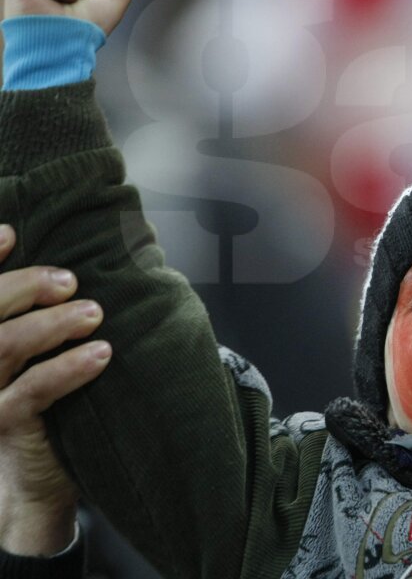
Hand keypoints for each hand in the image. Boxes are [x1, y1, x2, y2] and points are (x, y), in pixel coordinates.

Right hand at [0, 224, 109, 555]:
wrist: (33, 479)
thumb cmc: (41, 405)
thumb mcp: (34, 358)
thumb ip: (38, 316)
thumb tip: (76, 271)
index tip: (11, 233)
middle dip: (22, 286)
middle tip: (69, 280)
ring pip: (1, 347)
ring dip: (51, 324)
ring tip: (93, 313)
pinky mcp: (2, 426)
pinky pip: (32, 391)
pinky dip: (68, 367)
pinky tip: (101, 355)